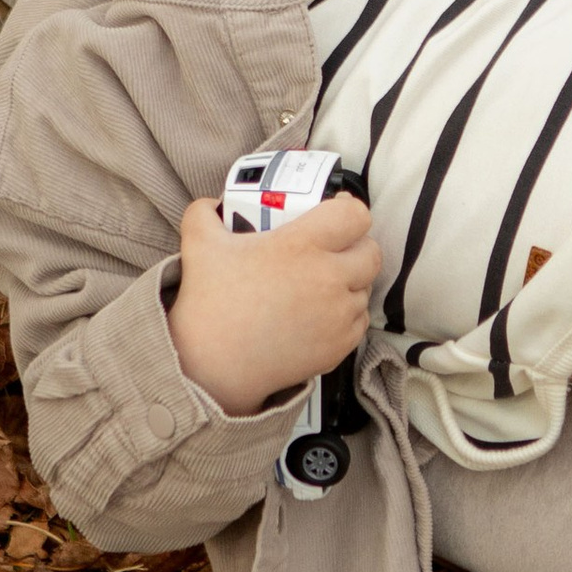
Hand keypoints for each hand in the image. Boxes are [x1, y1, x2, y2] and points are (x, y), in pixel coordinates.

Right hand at [168, 191, 380, 417]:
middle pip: (372, 252)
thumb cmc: (210, 305)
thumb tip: (212, 204)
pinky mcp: (340, 346)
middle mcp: (329, 278)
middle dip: (356, 246)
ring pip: (366, 287)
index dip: (349, 209)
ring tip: (322, 284)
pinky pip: (360, 321)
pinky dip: (347, 314)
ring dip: (352, 281)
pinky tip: (320, 313)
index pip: (355, 215)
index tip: (334, 212)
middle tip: (332, 249)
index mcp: (302, 245)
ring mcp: (339, 315)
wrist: (213, 367)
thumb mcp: (199, 245)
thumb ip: (204, 213)